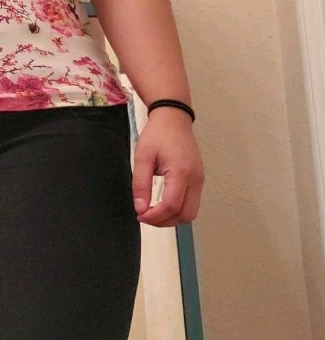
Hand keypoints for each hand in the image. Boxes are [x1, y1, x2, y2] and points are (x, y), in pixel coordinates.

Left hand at [131, 108, 203, 226]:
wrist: (174, 118)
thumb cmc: (158, 134)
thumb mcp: (142, 157)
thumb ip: (141, 184)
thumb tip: (140, 208)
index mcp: (181, 172)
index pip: (172, 206)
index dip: (155, 216)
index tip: (140, 215)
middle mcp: (195, 179)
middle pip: (186, 215)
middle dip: (164, 221)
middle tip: (145, 216)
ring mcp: (200, 180)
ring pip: (191, 212)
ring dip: (172, 217)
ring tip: (152, 211)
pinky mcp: (199, 179)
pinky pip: (192, 203)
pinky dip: (178, 209)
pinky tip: (162, 204)